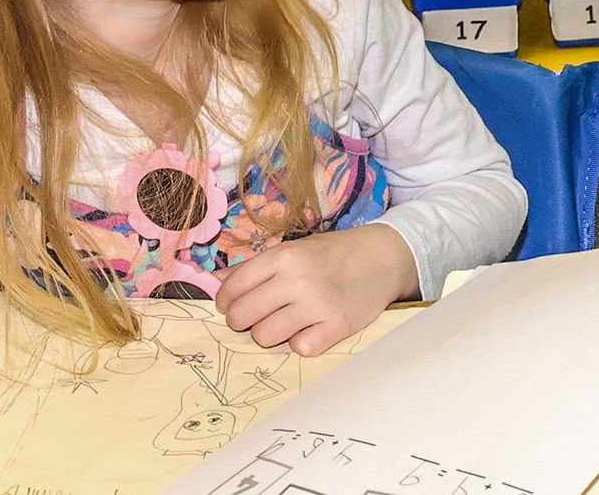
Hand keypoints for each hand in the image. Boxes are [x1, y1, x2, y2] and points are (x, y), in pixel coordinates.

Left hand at [214, 224, 417, 356]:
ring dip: (271, 333)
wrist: (385, 256)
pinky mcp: (337, 326)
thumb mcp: (295, 250)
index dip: (226, 302)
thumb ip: (255, 267)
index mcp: (283, 256)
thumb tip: (213, 281)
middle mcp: (298, 279)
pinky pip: (299, 348)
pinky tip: (312, 328)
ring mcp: (318, 304)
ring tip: (287, 322)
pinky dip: (302, 342)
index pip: (231, 289)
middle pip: (241, 317)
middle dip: (243, 321)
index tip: (236, 305)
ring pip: (265, 337)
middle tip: (259, 316)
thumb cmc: (334, 254)